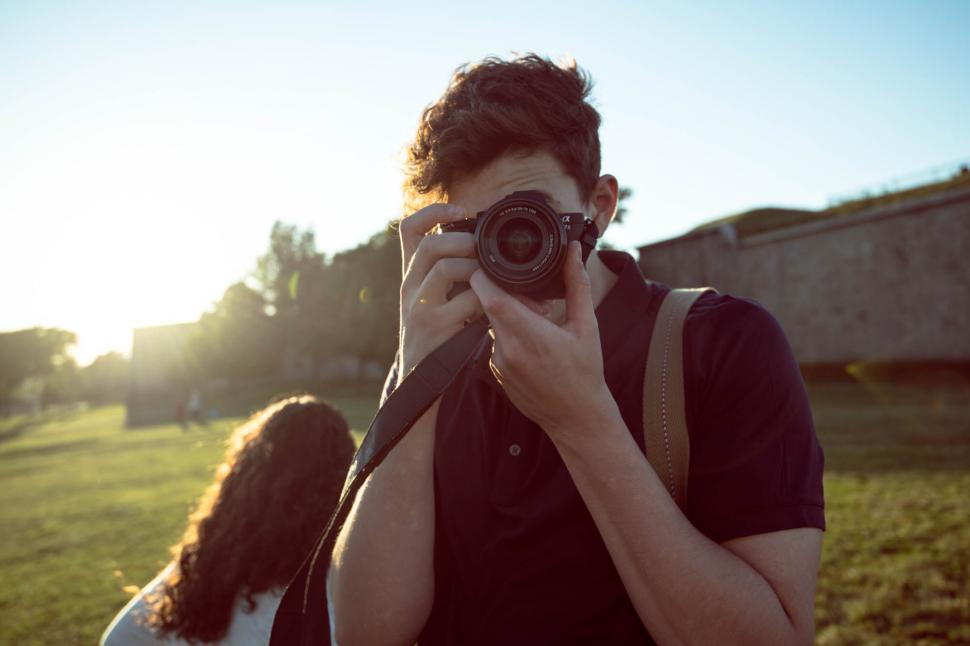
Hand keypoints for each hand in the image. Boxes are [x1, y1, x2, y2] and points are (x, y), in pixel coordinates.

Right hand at [398, 203, 483, 379]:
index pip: (409, 230)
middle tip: (485, 250)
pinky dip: (486, 298)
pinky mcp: (434, 327)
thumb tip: (483, 247)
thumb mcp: (437, 299)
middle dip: (463, 241)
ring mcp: (419, 307)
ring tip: (493, 280)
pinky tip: (494, 307)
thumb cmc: (438, 335)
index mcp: (412, 275)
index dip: (433, 212)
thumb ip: (453, 275)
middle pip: (430, 246)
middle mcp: (410, 287)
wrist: (421, 379)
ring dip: (476, 268)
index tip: (460, 209)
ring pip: (446, 268)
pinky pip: (466, 300)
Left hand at [469, 241, 614, 438]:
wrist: (576, 417)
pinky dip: (509, 336)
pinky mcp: (495, 372)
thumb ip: (576, 285)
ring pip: (492, 323)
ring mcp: (498, 363)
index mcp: (528, 334)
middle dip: (507, 294)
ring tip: (539, 326)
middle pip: (489, 304)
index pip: (490, 295)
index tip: (498, 267)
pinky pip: (495, 342)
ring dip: (509, 316)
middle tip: (535, 303)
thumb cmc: (585, 373)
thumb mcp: (586, 326)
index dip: (487, 276)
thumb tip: (573, 251)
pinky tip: (533, 346)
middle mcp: (506, 348)